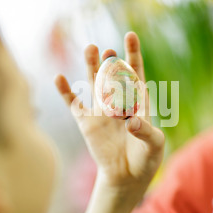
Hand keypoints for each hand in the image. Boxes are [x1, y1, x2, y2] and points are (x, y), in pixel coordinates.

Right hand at [54, 32, 164, 195]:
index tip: (131, 35)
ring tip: (90, 49)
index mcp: (138, 102)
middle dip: (111, 61)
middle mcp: (118, 102)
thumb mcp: (154, 145)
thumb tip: (130, 121)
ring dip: (91, 67)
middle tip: (108, 50)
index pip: (135, 73)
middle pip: (113, 75)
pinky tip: (59, 78)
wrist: (128, 176)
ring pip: (94, 83)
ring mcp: (101, 110)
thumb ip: (145, 131)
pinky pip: (74, 104)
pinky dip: (66, 92)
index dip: (133, 54)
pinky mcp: (86, 123)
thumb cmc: (146, 158)